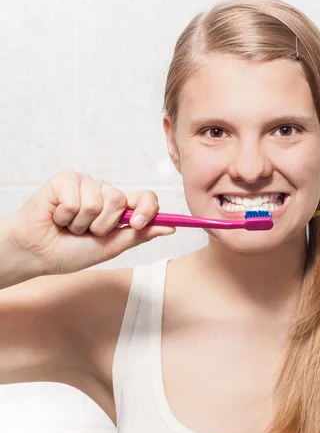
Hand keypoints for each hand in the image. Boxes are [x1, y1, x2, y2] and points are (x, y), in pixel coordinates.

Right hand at [6, 170, 174, 275]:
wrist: (36, 253)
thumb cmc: (69, 251)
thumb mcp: (110, 248)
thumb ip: (139, 235)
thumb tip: (171, 227)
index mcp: (119, 209)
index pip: (146, 198)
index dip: (148, 209)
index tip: (138, 224)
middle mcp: (105, 192)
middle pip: (121, 200)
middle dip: (102, 225)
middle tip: (85, 233)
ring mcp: (86, 184)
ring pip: (98, 200)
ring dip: (81, 223)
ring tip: (68, 226)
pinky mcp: (67, 179)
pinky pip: (76, 197)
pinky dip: (65, 215)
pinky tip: (57, 216)